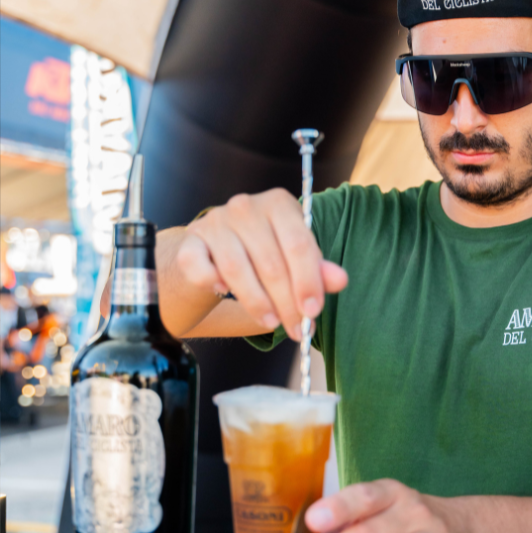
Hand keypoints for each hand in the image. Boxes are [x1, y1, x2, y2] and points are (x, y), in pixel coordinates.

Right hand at [170, 188, 346, 340]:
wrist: (212, 252)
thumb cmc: (262, 255)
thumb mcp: (293, 258)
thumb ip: (316, 269)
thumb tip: (340, 280)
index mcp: (278, 203)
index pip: (298, 243)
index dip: (308, 281)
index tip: (313, 312)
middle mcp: (245, 207)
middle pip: (270, 261)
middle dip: (286, 301)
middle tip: (296, 329)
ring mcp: (214, 222)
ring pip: (236, 268)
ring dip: (257, 302)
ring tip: (272, 322)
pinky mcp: (190, 241)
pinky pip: (200, 267)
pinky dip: (212, 282)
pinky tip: (224, 294)